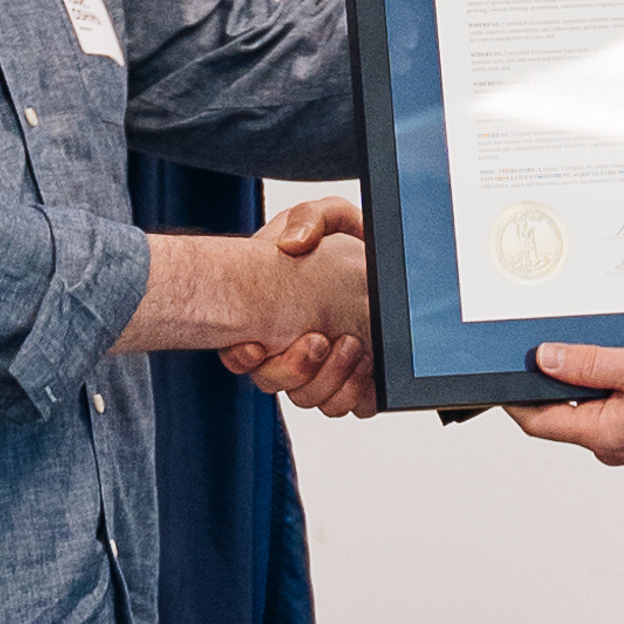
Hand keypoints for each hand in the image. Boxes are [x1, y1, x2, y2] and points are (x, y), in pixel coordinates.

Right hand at [220, 196, 376, 410]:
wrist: (384, 265)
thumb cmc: (348, 244)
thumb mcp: (329, 216)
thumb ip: (310, 218)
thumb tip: (294, 244)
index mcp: (268, 317)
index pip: (239, 353)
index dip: (241, 356)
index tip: (258, 345)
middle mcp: (288, 350)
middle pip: (272, 382)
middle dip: (294, 368)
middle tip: (320, 340)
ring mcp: (320, 370)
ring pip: (309, 400)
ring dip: (330, 379)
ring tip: (353, 345)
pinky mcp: (354, 385)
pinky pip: (347, 407)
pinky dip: (354, 393)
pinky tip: (367, 366)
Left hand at [510, 346, 623, 473]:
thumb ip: (590, 364)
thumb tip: (546, 360)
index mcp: (603, 433)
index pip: (537, 420)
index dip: (515, 397)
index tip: (501, 374)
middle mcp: (613, 447)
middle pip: (565, 414)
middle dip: (556, 381)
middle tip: (556, 346)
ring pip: (595, 412)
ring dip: (592, 384)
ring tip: (608, 353)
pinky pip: (620, 414)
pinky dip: (617, 392)